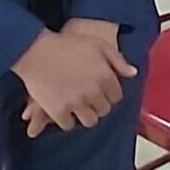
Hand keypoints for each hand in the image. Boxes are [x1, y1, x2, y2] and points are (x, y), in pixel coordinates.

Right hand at [12, 27, 132, 135]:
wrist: (36, 51)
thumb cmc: (67, 45)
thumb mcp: (98, 45)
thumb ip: (118, 60)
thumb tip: (132, 73)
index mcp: (105, 76)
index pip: (116, 96)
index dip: (110, 94)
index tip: (102, 91)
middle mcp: (94, 92)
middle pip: (104, 110)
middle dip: (99, 104)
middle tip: (90, 99)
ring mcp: (76, 103)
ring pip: (90, 121)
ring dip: (86, 115)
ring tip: (79, 107)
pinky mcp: (58, 111)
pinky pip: (69, 124)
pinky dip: (67, 120)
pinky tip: (65, 111)